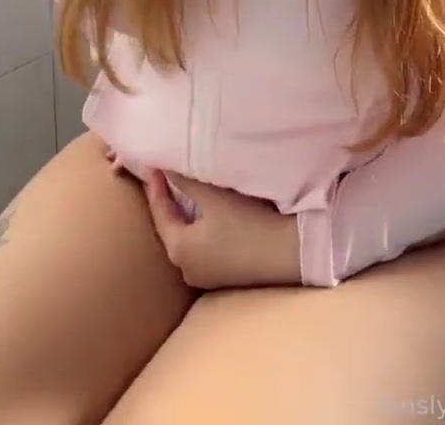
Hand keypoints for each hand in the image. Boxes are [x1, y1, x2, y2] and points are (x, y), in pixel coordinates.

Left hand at [142, 168, 301, 290]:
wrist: (288, 253)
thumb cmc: (247, 223)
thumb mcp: (214, 198)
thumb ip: (186, 181)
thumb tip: (165, 167)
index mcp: (178, 249)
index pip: (159, 212)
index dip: (156, 187)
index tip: (155, 166)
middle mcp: (186, 269)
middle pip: (171, 229)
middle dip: (169, 204)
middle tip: (166, 180)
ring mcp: (206, 277)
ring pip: (188, 241)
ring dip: (186, 220)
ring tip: (185, 197)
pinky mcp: (224, 278)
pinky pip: (203, 251)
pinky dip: (201, 233)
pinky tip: (208, 221)